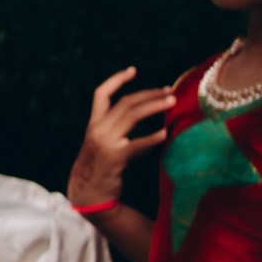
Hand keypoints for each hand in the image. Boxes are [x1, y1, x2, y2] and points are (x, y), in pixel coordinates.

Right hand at [65, 66, 172, 213]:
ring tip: (172, 102)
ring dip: (154, 106)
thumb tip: (155, 123)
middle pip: (125, 103)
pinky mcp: (115, 157)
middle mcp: (97, 129)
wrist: (89, 191)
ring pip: (131, 116)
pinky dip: (152, 138)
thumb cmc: (102, 166)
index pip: (101, 94)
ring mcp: (106, 142)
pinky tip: (164, 133)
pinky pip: (137, 144)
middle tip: (170, 91)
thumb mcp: (106, 143)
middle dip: (149, 94)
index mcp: (94, 123)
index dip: (116, 80)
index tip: (133, 70)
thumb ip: (122, 130)